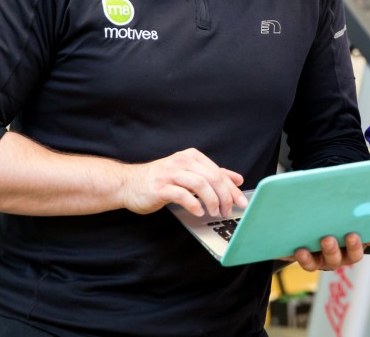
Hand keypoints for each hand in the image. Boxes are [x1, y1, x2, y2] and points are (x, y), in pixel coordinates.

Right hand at [120, 147, 246, 218]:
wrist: (128, 184)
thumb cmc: (159, 180)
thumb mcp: (188, 174)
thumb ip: (212, 175)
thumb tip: (236, 179)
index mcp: (191, 157)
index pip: (218, 172)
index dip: (232, 189)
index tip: (241, 202)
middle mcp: (182, 161)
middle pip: (212, 177)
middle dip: (224, 196)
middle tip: (228, 210)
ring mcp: (170, 173)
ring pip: (200, 184)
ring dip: (211, 200)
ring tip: (213, 212)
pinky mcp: (160, 187)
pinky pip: (182, 194)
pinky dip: (194, 204)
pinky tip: (198, 212)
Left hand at [290, 234, 369, 271]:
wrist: (306, 228)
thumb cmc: (337, 226)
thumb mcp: (356, 225)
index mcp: (354, 247)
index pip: (361, 249)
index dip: (358, 245)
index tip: (354, 235)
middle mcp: (340, 256)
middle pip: (345, 257)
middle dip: (344, 248)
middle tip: (340, 236)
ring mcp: (323, 259)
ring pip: (326, 261)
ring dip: (327, 251)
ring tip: (324, 239)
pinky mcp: (307, 259)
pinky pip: (307, 264)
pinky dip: (304, 258)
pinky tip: (300, 250)